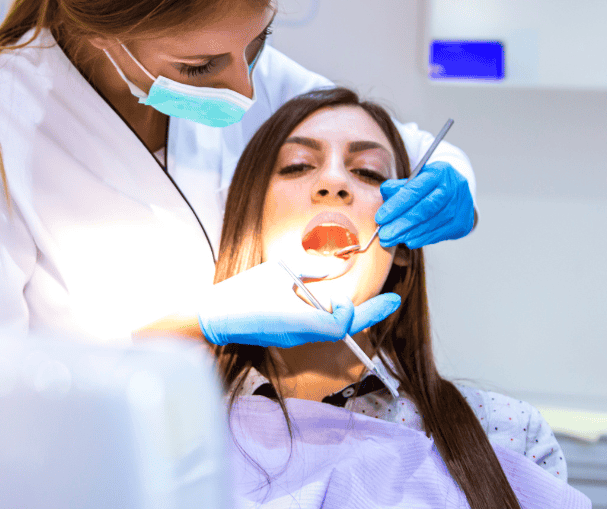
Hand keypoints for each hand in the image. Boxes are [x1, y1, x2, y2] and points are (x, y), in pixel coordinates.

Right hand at [197, 260, 400, 346]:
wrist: (214, 317)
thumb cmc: (241, 292)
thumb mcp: (278, 270)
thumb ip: (310, 269)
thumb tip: (337, 269)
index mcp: (298, 320)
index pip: (341, 325)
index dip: (359, 312)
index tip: (367, 296)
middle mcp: (300, 334)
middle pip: (343, 329)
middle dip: (370, 314)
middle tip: (393, 300)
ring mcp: (294, 338)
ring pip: (332, 329)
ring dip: (349, 313)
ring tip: (367, 298)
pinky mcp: (288, 337)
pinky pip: (318, 328)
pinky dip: (331, 315)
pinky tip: (333, 301)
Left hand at [375, 161, 474, 248]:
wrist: (459, 191)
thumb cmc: (431, 184)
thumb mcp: (416, 177)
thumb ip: (400, 186)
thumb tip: (384, 193)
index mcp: (439, 172)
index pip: (416, 190)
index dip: (396, 205)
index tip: (380, 218)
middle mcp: (453, 188)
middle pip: (425, 209)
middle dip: (402, 223)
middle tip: (384, 235)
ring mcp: (461, 206)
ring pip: (432, 223)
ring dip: (409, 233)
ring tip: (392, 239)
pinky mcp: (463, 223)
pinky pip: (440, 233)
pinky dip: (422, 238)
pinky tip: (409, 241)